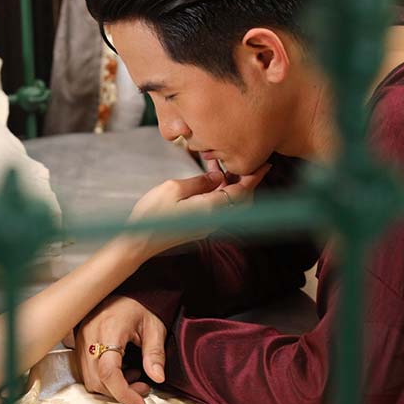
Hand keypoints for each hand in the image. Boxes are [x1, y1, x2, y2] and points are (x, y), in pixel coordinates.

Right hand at [74, 295, 165, 403]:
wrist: (122, 291)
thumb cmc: (139, 307)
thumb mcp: (154, 327)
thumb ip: (155, 353)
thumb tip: (157, 377)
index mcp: (109, 329)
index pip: (109, 371)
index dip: (123, 393)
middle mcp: (90, 335)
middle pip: (97, 380)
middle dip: (120, 392)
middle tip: (142, 387)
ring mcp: (81, 339)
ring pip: (89, 378)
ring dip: (111, 386)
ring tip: (133, 375)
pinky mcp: (78, 343)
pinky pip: (86, 371)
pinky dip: (103, 378)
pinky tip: (120, 369)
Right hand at [127, 163, 271, 257]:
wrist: (139, 241)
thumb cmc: (153, 215)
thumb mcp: (173, 189)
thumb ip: (200, 182)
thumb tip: (218, 176)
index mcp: (211, 208)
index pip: (241, 192)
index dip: (254, 178)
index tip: (264, 164)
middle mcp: (214, 219)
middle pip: (241, 200)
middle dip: (244, 180)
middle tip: (240, 161)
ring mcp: (207, 224)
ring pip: (230, 203)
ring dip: (229, 185)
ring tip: (218, 164)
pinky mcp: (200, 226)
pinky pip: (218, 207)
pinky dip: (219, 192)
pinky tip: (207, 179)